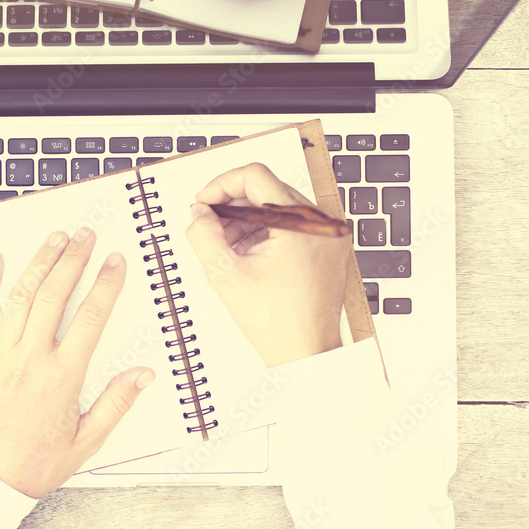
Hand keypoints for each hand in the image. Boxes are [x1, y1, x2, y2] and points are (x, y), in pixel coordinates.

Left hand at [0, 228, 154, 497]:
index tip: (115, 262)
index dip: (106, 284)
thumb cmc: (35, 463)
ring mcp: (1, 354)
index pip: (91, 318)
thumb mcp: (86, 441)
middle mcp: (31, 358)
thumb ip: (116, 404)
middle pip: (56, 295)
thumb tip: (144, 375)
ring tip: (56, 237)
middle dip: (74, 260)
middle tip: (86, 235)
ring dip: (41, 261)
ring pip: (22, 296)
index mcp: (62, 377)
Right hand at [185, 163, 347, 366]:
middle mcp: (322, 222)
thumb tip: (199, 213)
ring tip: (229, 246)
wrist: (307, 351)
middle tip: (210, 226)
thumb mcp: (226, 275)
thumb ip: (204, 235)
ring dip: (248, 219)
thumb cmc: (277, 323)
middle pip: (267, 189)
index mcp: (301, 223)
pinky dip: (267, 230)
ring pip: (279, 206)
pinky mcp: (329, 244)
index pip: (255, 176)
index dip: (221, 185)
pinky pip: (293, 223)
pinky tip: (249, 254)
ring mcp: (329, 233)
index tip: (205, 203)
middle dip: (232, 206)